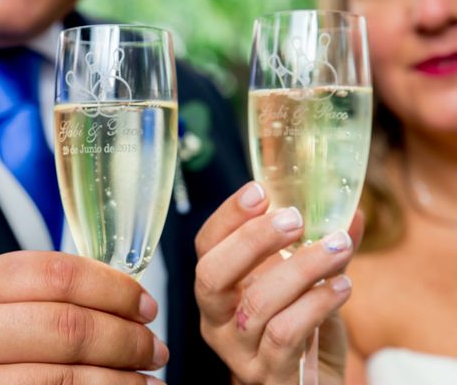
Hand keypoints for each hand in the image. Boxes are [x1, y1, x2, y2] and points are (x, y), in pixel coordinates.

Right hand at [0, 251, 167, 384]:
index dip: (113, 288)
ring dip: (122, 381)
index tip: (144, 303)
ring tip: (148, 381)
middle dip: (127, 337)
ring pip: (66, 379)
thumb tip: (115, 294)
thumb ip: (27, 290)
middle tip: (155, 347)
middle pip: (68, 327)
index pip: (56, 273)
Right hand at [194, 182, 363, 384]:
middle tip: (294, 219)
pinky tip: (341, 286)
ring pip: (256, 303)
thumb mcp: (305, 283)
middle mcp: (216, 319)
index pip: (206, 246)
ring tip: (338, 247)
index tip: (259, 191)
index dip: (228, 216)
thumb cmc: (303, 328)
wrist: (313, 382)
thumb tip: (350, 213)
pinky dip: (316, 303)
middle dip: (252, 240)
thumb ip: (320, 248)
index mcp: (217, 289)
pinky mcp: (268, 373)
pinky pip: (286, 333)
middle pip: (213, 274)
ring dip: (302, 268)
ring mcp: (238, 351)